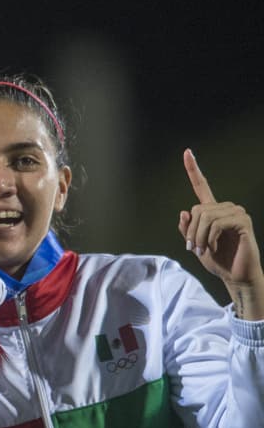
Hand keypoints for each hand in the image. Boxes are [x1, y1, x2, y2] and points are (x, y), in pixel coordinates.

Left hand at [179, 149, 262, 317]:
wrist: (235, 275)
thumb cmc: (217, 260)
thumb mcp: (194, 245)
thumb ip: (187, 230)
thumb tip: (184, 212)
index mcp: (213, 211)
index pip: (202, 186)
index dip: (193, 170)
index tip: (187, 152)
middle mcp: (226, 207)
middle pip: (197, 210)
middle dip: (191, 232)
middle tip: (193, 248)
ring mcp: (236, 212)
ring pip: (204, 216)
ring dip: (198, 237)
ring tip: (201, 250)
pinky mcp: (242, 221)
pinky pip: (216, 224)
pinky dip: (208, 237)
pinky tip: (211, 247)